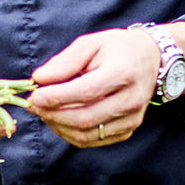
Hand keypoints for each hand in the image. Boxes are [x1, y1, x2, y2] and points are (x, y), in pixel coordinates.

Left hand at [28, 26, 160, 148]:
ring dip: (59, 127)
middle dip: (54, 115)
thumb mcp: (90, 43)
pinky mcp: (128, 130)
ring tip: (45, 112)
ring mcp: (132, 118)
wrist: (151, 59)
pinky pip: (93, 140)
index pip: (86, 91)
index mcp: (123, 72)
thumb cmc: (116, 48)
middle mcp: (132, 98)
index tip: (35, 96)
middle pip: (85, 118)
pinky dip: (71, 134)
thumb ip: (64, 62)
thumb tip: (39, 79)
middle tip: (34, 106)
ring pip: (87, 134)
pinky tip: (60, 120)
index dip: (57, 97)